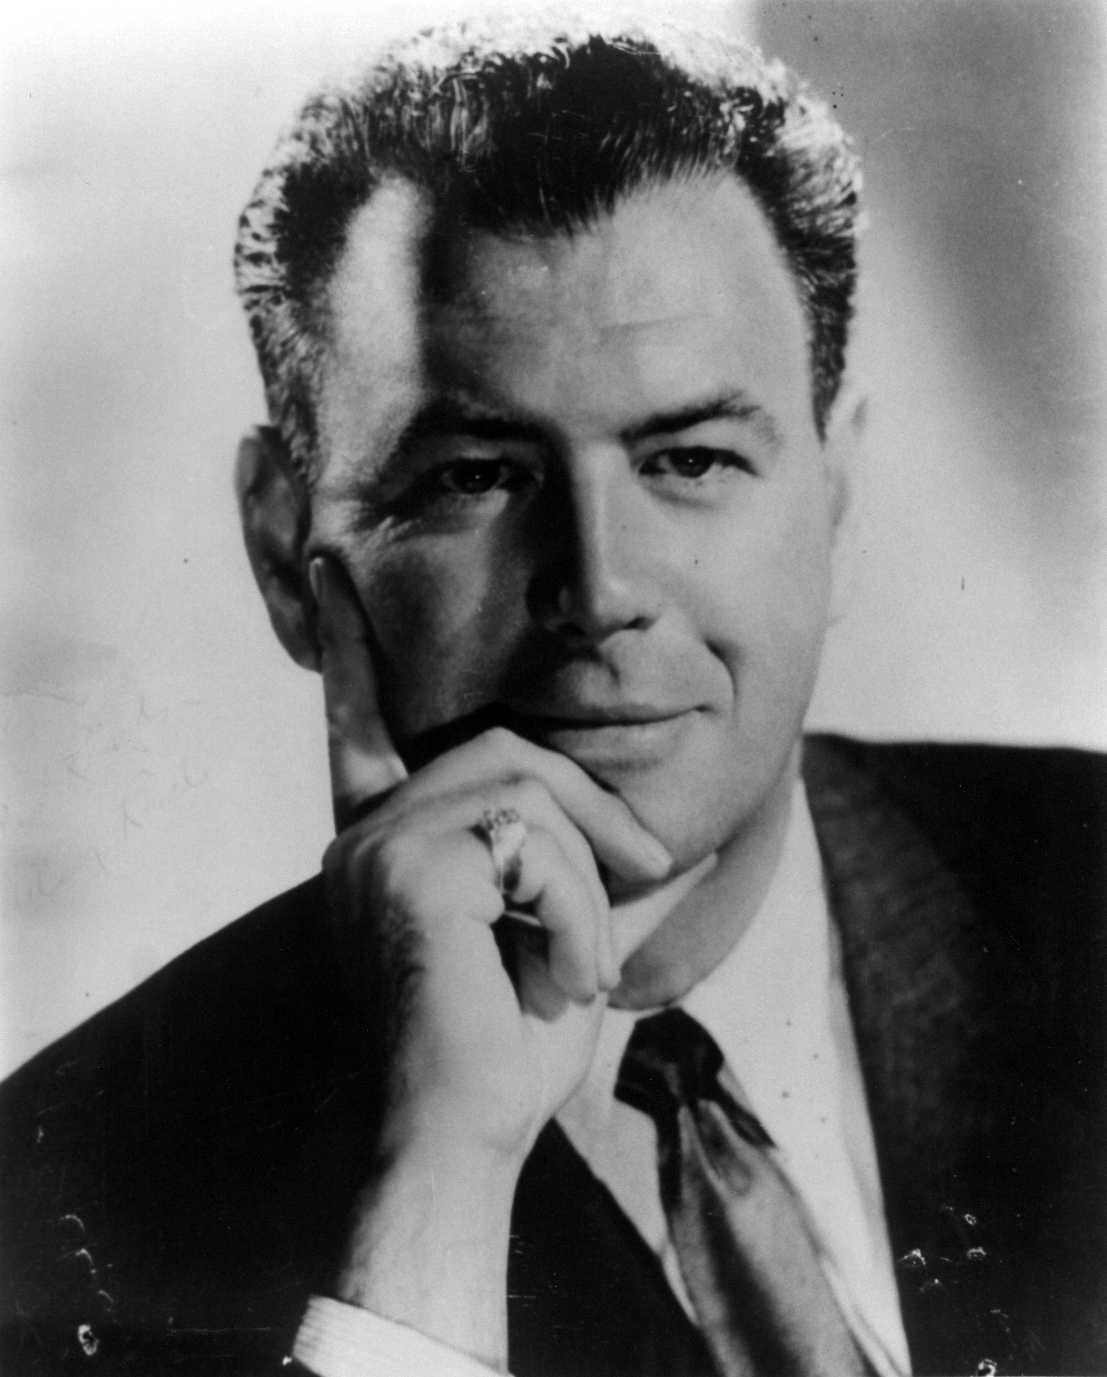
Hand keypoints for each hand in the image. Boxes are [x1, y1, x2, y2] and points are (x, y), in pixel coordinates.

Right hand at [309, 554, 670, 1358]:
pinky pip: (530, 841)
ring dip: (586, 882)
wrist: (461, 1136)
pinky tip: (561, 976)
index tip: (325, 559)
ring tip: (582, 965)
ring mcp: (373, 847)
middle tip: (652, 868)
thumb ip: (585, 867)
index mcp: (386, 839)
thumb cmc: (505, 1044)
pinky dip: (574, 911)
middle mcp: (363, 833)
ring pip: (526, 790)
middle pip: (507, 751)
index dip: (346, 642)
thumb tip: (677, 830)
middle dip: (593, 811)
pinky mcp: (402, 869)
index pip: (360, 721)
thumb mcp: (559, 934)